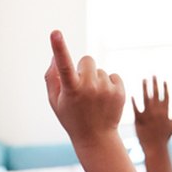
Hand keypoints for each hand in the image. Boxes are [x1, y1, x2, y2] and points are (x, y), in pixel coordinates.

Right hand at [44, 30, 124, 145]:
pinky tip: (105, 99)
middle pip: (87, 60)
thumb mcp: (55, 101)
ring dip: (96, 80)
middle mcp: (89, 88)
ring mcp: (106, 89)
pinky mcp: (119, 91)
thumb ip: (51, 77)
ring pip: (99, 70)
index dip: (59, 48)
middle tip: (82, 88)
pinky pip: (112, 76)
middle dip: (83, 69)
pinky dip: (108, 84)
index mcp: (70, 90)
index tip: (55, 33)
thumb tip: (55, 56)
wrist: (96, 138)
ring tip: (94, 99)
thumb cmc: (71, 117)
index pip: (63, 65)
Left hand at [132, 76, 171, 150]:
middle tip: (153, 75)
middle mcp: (157, 112)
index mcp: (165, 112)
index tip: (163, 80)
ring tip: (144, 80)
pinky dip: (134, 101)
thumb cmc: (164, 138)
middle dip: (155, 84)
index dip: (164, 88)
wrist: (155, 149)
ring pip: (146, 98)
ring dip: (145, 88)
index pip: (166, 96)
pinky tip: (132, 95)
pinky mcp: (138, 120)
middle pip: (156, 94)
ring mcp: (148, 115)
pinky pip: (136, 108)